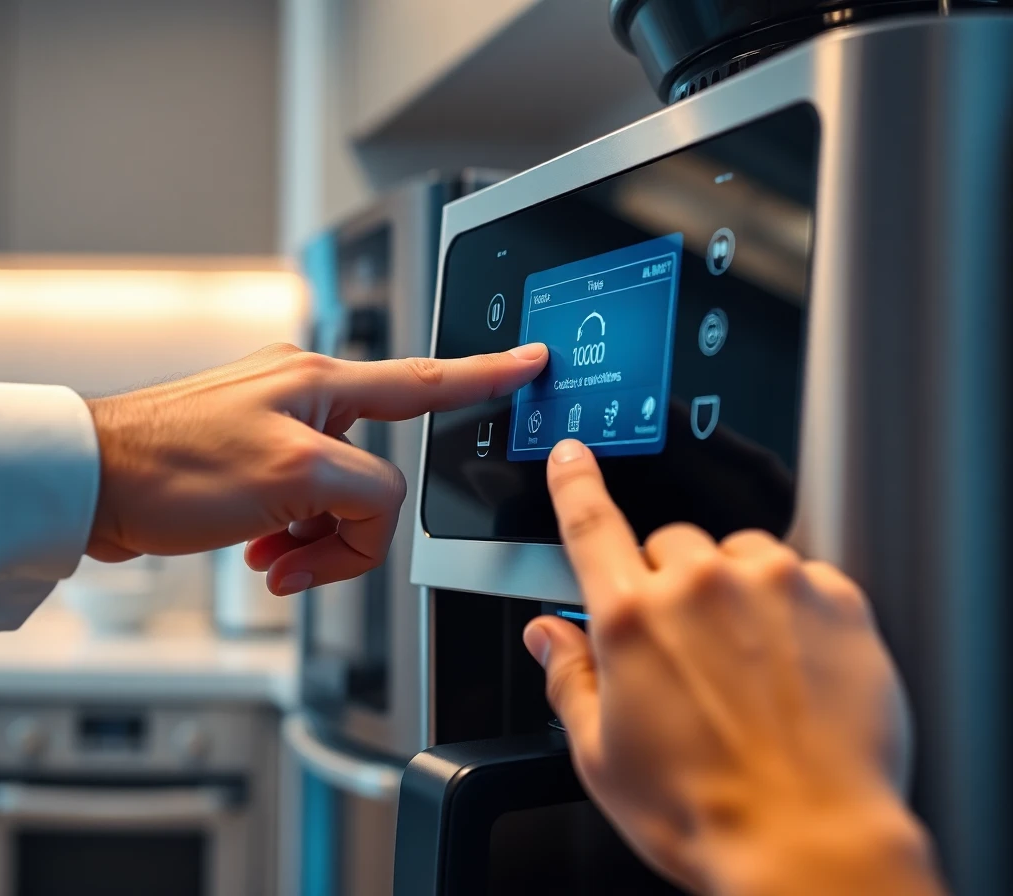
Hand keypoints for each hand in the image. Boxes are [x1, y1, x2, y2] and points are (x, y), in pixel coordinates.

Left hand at [86, 342, 546, 593]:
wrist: (90, 486)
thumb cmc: (172, 468)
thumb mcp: (293, 477)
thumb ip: (367, 490)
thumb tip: (376, 510)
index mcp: (325, 384)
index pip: (427, 380)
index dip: (488, 374)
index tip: (531, 360)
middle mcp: (307, 397)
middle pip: (377, 474)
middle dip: (350, 528)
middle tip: (305, 552)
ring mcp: (279, 428)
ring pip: (340, 500)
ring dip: (313, 542)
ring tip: (271, 556)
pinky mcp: (255, 460)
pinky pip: (303, 508)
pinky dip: (288, 540)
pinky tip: (257, 553)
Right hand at [523, 439, 943, 895]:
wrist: (809, 843)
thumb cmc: (704, 810)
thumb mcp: (601, 755)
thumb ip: (568, 677)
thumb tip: (545, 637)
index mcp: (632, 619)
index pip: (590, 523)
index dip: (575, 482)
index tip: (573, 455)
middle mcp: (700, 586)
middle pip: (672, 545)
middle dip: (671, 584)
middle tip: (688, 649)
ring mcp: (773, 585)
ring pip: (739, 555)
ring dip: (734, 591)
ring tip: (746, 664)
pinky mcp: (836, 598)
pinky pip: (802, 577)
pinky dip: (791, 609)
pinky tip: (791, 668)